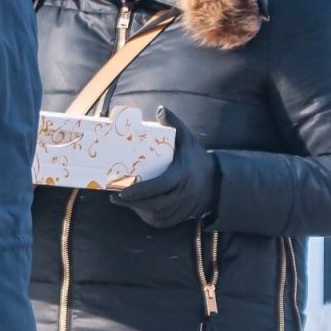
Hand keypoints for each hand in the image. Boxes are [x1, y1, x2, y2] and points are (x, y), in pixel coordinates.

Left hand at [109, 107, 219, 229]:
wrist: (216, 182)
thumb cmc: (196, 158)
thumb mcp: (188, 140)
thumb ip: (175, 124)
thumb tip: (161, 108)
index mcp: (183, 175)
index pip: (160, 185)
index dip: (141, 190)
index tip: (122, 190)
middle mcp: (185, 194)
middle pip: (156, 203)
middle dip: (133, 203)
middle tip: (114, 197)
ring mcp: (184, 208)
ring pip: (158, 215)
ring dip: (139, 210)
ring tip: (122, 202)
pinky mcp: (182, 218)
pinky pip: (163, 222)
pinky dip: (148, 218)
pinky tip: (137, 209)